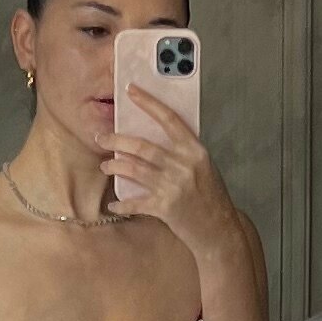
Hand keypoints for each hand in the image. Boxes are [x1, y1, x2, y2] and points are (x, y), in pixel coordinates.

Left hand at [107, 80, 238, 248]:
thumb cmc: (211, 197)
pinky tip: (113, 204)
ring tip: (106, 165)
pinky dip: (122, 203)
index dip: (148, 103)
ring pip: (134, 169)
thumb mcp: (203, 167)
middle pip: (142, 146)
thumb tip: (153, 136)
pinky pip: (135, 202)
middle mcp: (184, 166)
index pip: (169, 119)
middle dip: (116, 140)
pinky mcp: (165, 207)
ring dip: (115, 166)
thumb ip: (183, 152)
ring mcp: (174, 186)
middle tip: (102, 137)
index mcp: (196, 151)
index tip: (132, 91)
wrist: (219, 230)